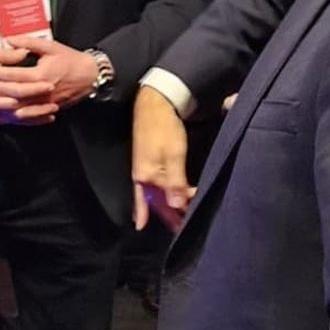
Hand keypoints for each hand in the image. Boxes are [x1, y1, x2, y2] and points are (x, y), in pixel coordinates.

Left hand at [0, 39, 99, 119]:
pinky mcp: (47, 110)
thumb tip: (9, 40)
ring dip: (0, 115)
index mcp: (40, 74)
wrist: (90, 76)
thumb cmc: (70, 59)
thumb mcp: (50, 47)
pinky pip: (28, 118)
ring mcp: (44, 104)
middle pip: (12, 98)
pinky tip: (1, 122)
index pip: (12, 75)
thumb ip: (29, 43)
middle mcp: (41, 92)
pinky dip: (13, 121)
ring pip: (18, 112)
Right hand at [132, 86, 191, 231]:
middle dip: (167, 215)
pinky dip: (157, 196)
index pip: (161, 204)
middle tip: (181, 227)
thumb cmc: (165, 128)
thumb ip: (175, 181)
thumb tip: (177, 205)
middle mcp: (141, 176)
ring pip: (154, 194)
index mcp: (146, 177)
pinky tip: (161, 201)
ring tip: (177, 217)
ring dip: (165, 205)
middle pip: (155, 202)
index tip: (187, 222)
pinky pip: (152, 185)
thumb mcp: (173, 154)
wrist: (155, 102)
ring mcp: (143, 168)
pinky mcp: (147, 161)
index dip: (175, 214)